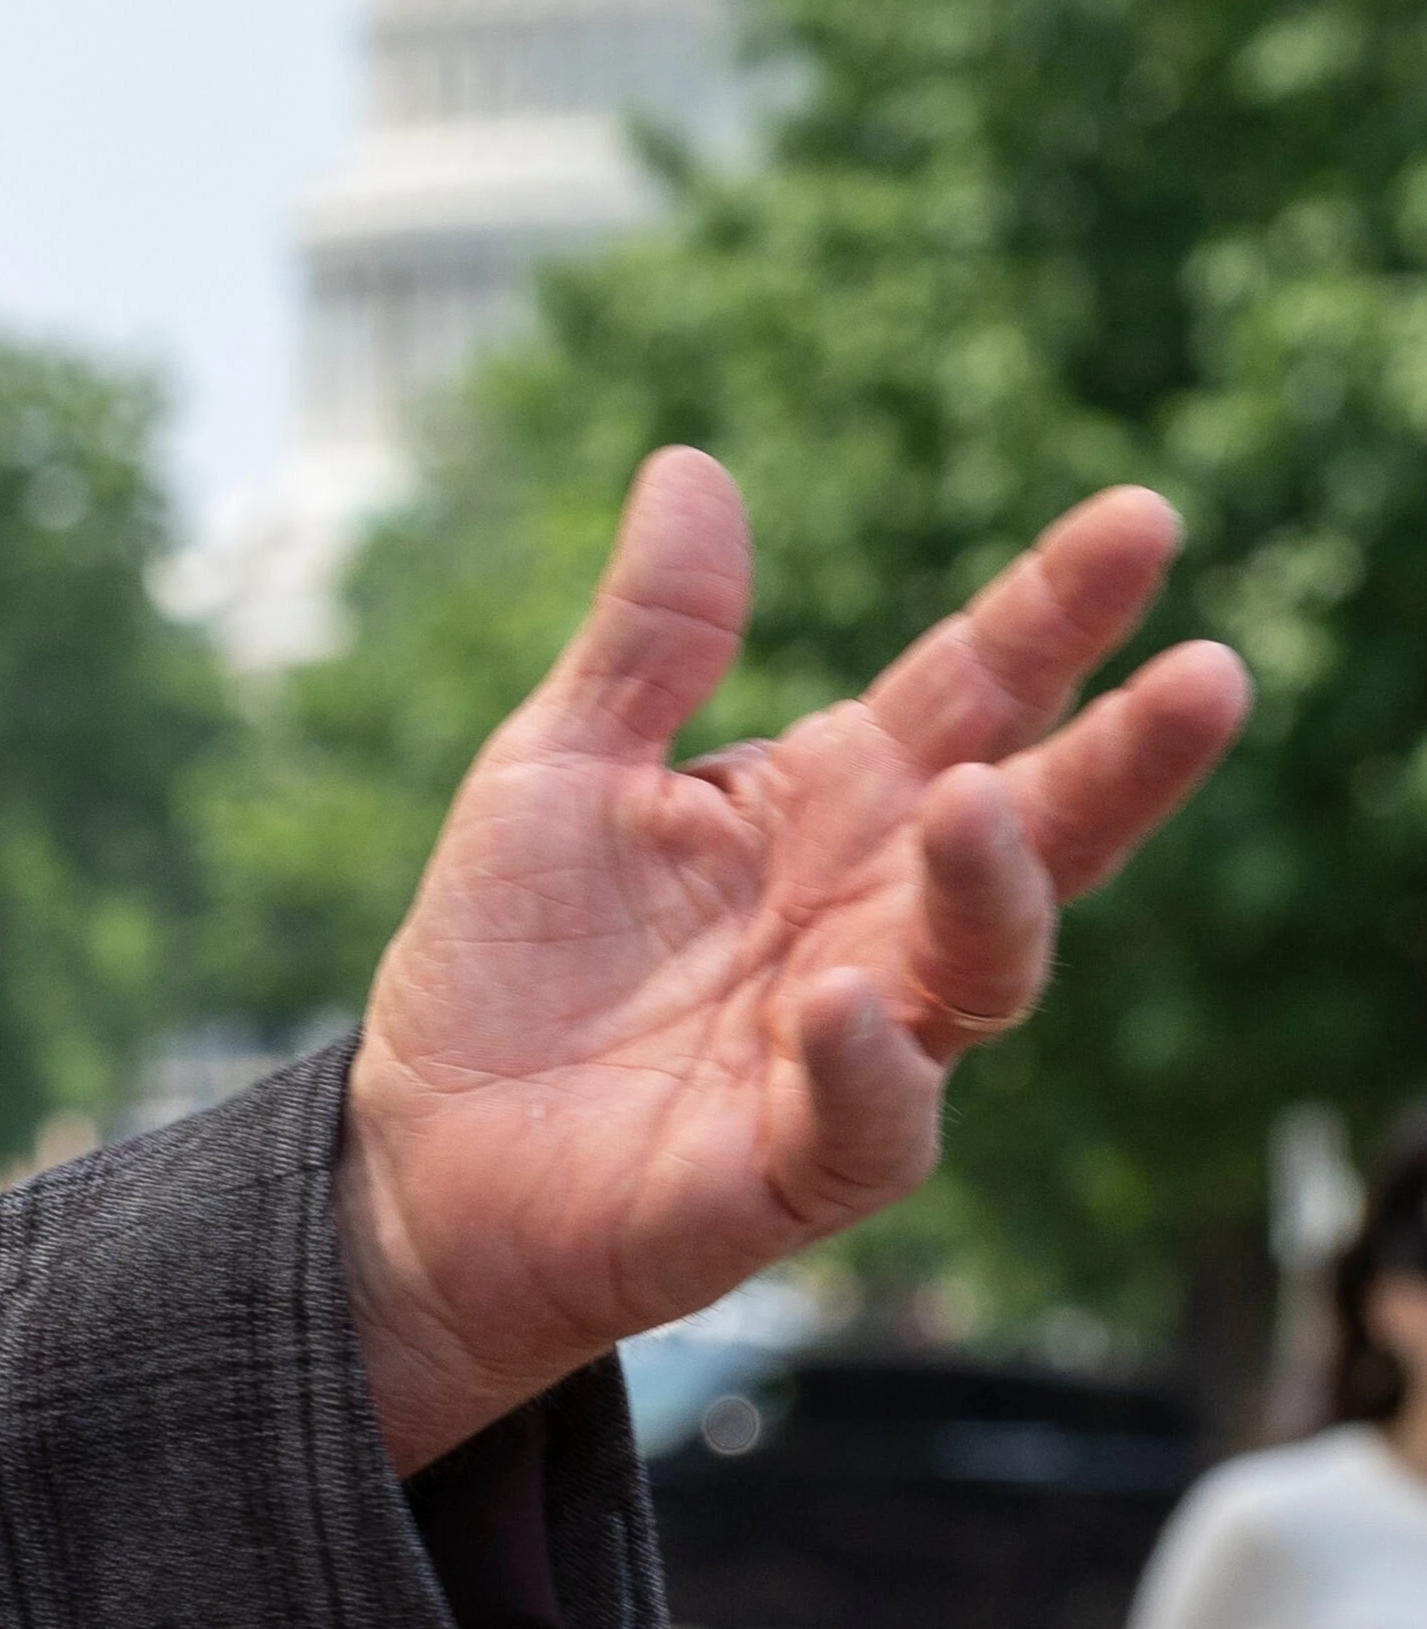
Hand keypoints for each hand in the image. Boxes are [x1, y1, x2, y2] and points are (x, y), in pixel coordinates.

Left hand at [337, 450, 1250, 1468]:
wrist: (419, 1152)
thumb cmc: (507, 958)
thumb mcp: (557, 764)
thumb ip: (649, 637)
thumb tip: (694, 465)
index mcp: (827, 804)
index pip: (973, 691)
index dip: (1056, 611)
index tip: (1141, 519)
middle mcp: (873, 916)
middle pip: (1034, 827)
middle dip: (1127, 756)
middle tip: (1209, 673)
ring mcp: (858, 1043)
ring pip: (987, 969)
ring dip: (992, 888)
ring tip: (970, 802)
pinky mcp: (802, 1163)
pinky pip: (876, 1119)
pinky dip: (871, 1061)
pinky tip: (840, 1002)